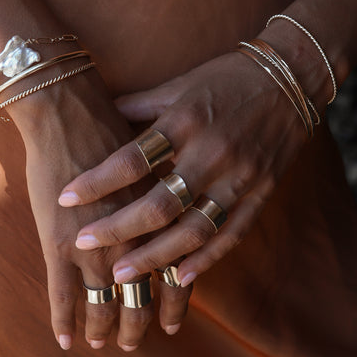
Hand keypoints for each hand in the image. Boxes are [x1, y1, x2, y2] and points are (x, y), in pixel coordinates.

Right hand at [12, 70, 191, 350]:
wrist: (68, 109)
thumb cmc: (112, 126)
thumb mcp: (153, 160)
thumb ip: (162, 191)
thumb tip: (175, 203)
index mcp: (159, 220)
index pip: (175, 274)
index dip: (175, 303)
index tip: (174, 324)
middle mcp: (133, 238)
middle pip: (141, 298)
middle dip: (137, 325)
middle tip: (132, 343)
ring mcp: (95, 245)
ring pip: (104, 304)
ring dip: (103, 328)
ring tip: (102, 344)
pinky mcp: (58, 243)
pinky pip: (62, 296)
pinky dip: (63, 321)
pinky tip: (64, 340)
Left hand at [58, 51, 309, 293]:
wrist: (290, 79)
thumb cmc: (225, 78)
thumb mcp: (178, 85)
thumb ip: (138, 106)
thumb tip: (96, 116)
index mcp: (185, 121)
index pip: (132, 159)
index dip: (96, 182)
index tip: (65, 199)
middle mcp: (212, 153)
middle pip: (160, 203)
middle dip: (118, 228)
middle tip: (85, 244)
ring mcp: (240, 177)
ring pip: (194, 229)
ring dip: (156, 257)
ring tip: (124, 276)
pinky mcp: (261, 194)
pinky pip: (231, 235)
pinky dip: (205, 259)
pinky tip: (179, 278)